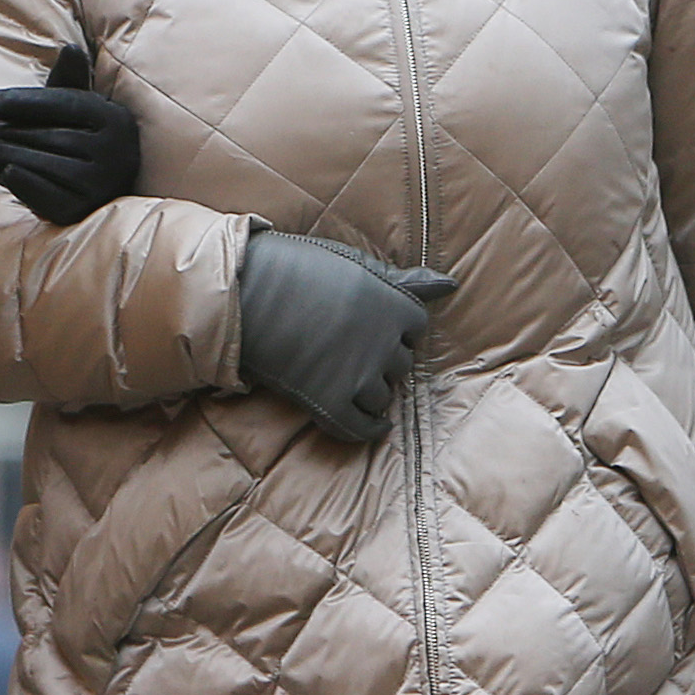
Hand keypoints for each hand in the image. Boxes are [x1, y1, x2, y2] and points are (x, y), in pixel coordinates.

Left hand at [0, 45, 141, 225]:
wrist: (102, 186)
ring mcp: (101, 184)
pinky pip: (47, 194)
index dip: (25, 102)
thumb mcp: (77, 106)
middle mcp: (115, 151)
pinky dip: (21, 183)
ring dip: (0, 157)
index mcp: (114, 118)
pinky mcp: (83, 210)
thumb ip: (68, 80)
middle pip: (48, 136)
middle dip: (1, 132)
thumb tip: (72, 49)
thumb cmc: (82, 136)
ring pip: (42, 164)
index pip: (65, 104)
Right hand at [232, 230, 453, 442]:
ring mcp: (356, 378)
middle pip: (399, 365)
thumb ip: (405, 281)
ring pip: (381, 397)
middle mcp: (382, 345)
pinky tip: (365, 421)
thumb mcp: (355, 265)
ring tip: (345, 376)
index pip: (415, 328)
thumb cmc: (296, 268)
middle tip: (350, 348)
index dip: (394, 328)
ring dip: (370, 391)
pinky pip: (361, 428)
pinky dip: (367, 428)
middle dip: (381, 359)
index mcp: (393, 306)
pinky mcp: (329, 402)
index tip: (371, 324)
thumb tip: (451, 285)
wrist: (244, 291)